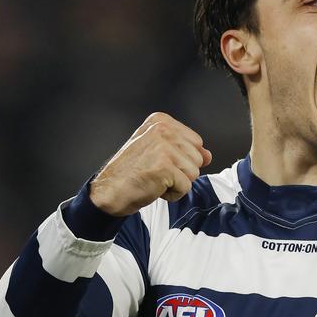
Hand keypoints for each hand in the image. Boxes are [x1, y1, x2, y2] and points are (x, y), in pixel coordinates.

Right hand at [89, 112, 211, 215]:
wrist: (108, 192)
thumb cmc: (132, 172)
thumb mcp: (159, 152)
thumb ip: (185, 150)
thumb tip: (208, 156)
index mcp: (161, 121)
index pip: (196, 142)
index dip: (182, 158)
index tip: (158, 161)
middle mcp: (163, 129)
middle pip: (198, 158)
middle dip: (181, 172)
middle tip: (156, 172)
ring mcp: (164, 147)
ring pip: (194, 173)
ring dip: (177, 184)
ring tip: (155, 180)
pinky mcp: (165, 167)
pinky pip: (186, 187)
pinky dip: (173, 194)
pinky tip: (155, 189)